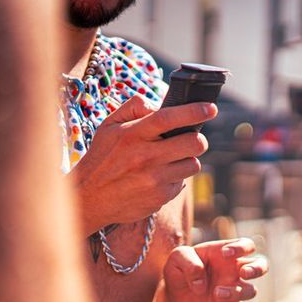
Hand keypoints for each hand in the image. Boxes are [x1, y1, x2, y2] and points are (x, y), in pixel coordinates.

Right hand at [71, 95, 217, 233]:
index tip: (211, 108)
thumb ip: (133, 108)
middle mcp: (145, 156)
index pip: (168, 118)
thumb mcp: (109, 127)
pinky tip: (158, 178)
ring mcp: (154, 178)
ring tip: (169, 160)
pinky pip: (182, 183)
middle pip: (194, 143)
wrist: (90, 197)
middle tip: (191, 139)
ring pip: (193, 164)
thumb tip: (158, 104)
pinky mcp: (160, 197)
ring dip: (187, 160)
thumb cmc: (103, 157)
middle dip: (198, 139)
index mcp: (132, 134)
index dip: (193, 111)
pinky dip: (175, 178)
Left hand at [162, 238, 268, 301]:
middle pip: (262, 265)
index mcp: (226, 254)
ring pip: (251, 290)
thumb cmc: (179, 270)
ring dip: (236, 292)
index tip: (225, 254)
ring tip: (217, 293)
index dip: (242, 247)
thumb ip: (188, 261)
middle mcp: (235, 270)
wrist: (173, 294)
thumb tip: (201, 282)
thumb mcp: (177, 258)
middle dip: (257, 269)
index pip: (247, 245)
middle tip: (242, 273)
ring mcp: (234, 288)